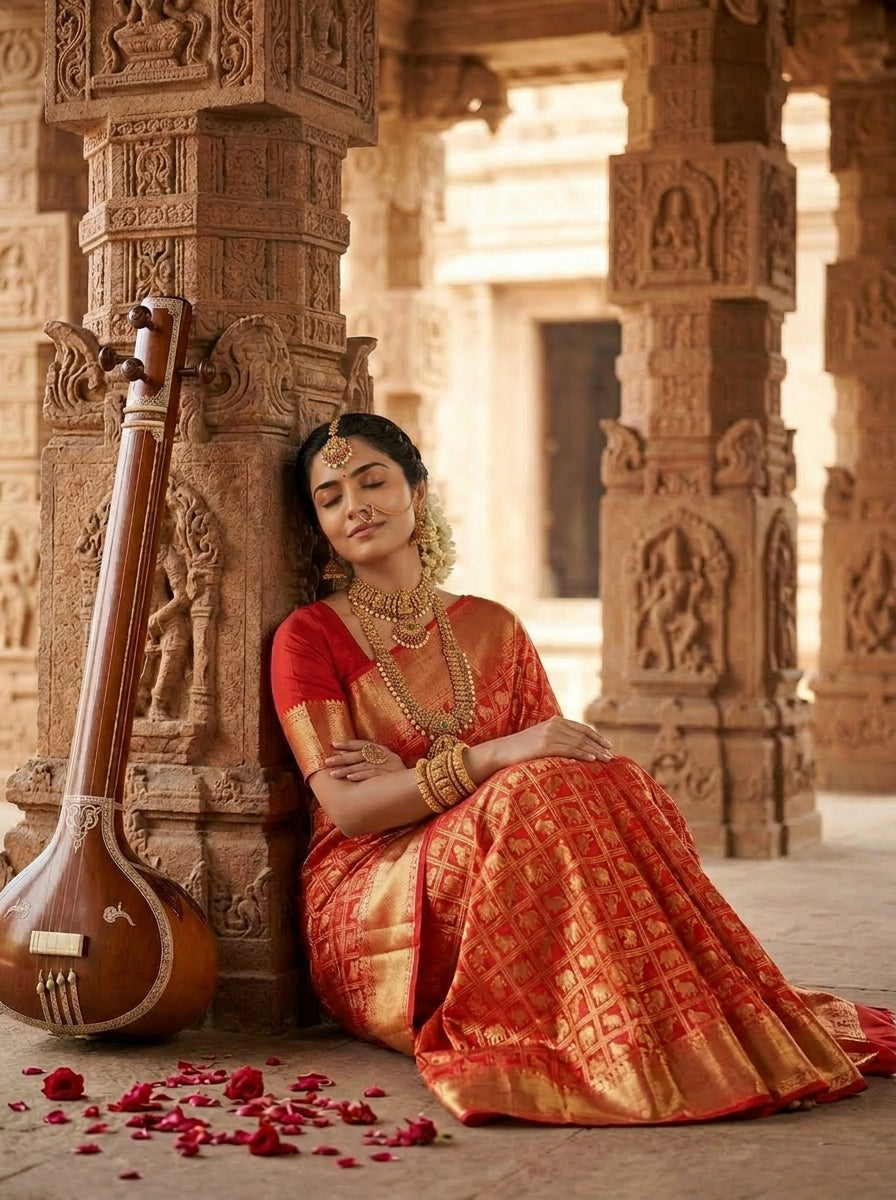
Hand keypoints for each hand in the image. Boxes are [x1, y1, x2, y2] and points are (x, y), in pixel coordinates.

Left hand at [325, 740, 405, 781]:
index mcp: (384, 750)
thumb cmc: (397, 778)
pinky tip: (349, 778)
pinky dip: (361, 776)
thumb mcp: (386, 765)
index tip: (333, 744)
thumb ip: (369, 760)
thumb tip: (345, 758)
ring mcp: (389, 766)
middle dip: (342, 758)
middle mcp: (386, 755)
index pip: (363, 744)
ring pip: (363, 765)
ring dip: (347, 769)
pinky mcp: (391, 776)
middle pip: (360, 754)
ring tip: (333, 773)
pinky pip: (373, 775)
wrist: (421, 787)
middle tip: (327, 761)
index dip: (348, 744)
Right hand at [497, 717, 612, 768]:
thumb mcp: (541, 739)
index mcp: (555, 720)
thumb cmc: (521, 749)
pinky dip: (582, 754)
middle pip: (583, 735)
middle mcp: (554, 724)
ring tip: (607, 759)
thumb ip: (558, 739)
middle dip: (599, 745)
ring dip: (595, 751)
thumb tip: (576, 749)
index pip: (582, 728)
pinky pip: (569, 749)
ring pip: (579, 743)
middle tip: (612, 755)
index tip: (608, 745)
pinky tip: (592, 760)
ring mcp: (550, 734)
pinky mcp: (545, 745)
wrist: (500, 751)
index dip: (597, 737)